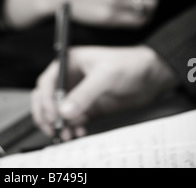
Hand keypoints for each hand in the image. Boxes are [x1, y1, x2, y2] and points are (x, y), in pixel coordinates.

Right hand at [32, 46, 177, 140]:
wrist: (149, 75)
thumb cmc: (128, 64)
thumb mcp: (105, 76)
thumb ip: (84, 94)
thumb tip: (65, 111)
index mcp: (69, 62)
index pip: (47, 81)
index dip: (46, 99)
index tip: (53, 114)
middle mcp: (70, 76)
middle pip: (46, 96)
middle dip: (47, 113)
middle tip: (54, 127)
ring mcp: (78, 92)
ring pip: (57, 110)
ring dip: (58, 123)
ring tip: (66, 133)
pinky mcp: (87, 105)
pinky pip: (71, 118)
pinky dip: (71, 127)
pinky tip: (78, 131)